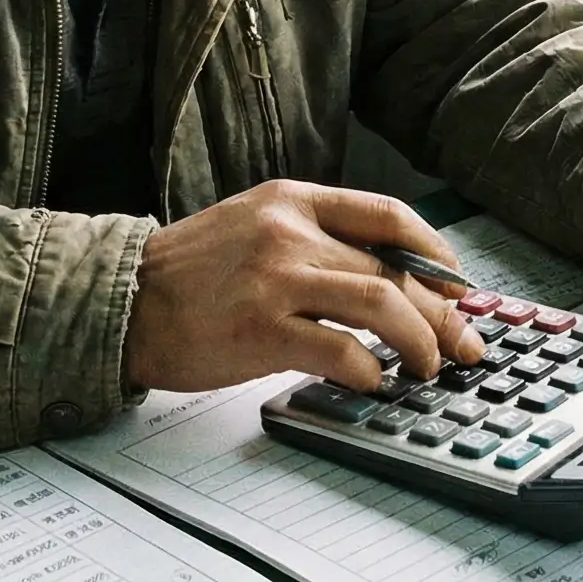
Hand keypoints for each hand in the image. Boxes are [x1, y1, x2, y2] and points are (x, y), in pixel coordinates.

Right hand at [124, 180, 486, 393]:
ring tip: (428, 366)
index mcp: (292, 199)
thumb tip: (387, 280)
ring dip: (420, 340)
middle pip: (395, 268)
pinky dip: (371, 369)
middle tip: (463, 344)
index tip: (457, 286)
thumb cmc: (187, 276)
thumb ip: (312, 241)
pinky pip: (341, 350)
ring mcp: (275, 279)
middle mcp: (289, 231)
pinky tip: (374, 381)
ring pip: (382, 303)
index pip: (389, 215)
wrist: (119, 301)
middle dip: (442, 313)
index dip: (436, 253)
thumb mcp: (252, 228)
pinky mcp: (261, 329)